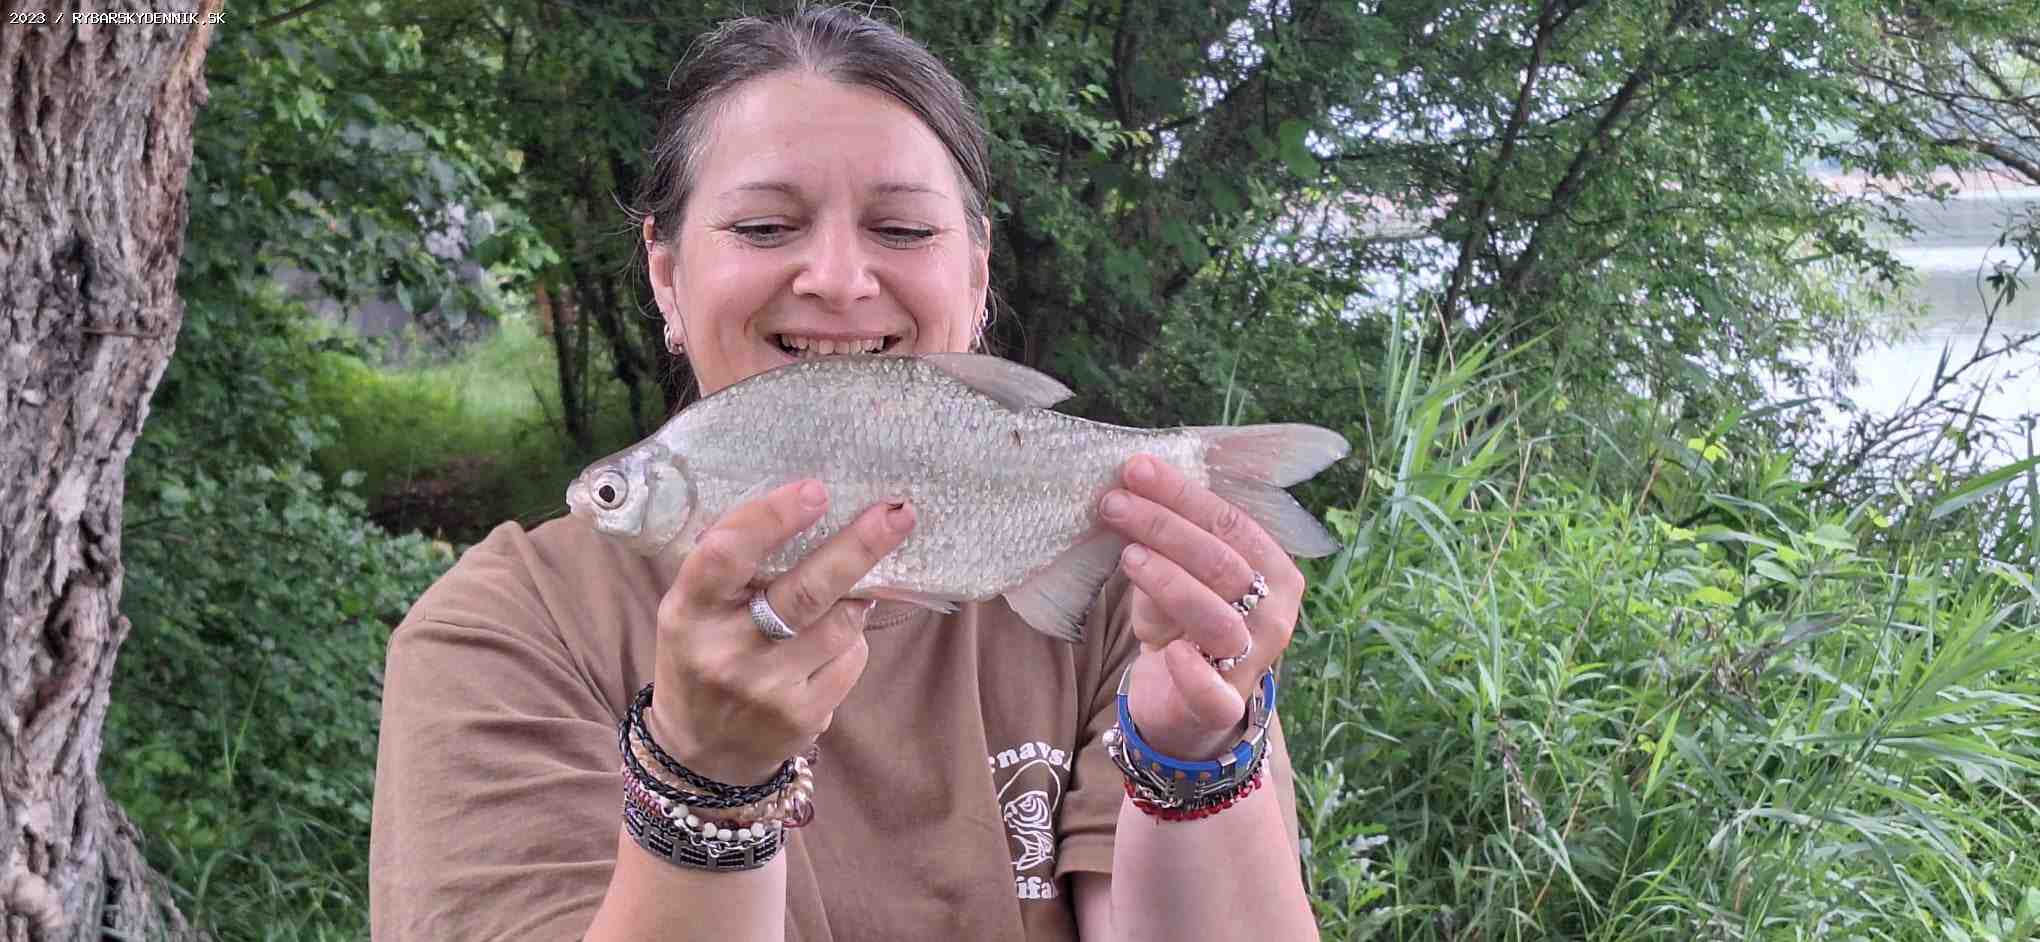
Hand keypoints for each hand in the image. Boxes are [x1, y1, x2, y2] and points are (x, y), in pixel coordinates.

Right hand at [646, 480, 915, 783]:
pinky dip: (852, 637)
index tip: (816, 490)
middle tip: (897, 514)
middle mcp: (726, 651)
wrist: (703, 753)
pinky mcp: (803, 716)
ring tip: (856, 580)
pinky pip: (851, 657)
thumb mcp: (694, 609)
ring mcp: (767, 688)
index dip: (773, 518)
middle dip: (858, 547)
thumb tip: (811, 506)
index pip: (727, 555)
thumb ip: (733, 566)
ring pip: (840, 623)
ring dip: (858, 594)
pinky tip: (833, 637)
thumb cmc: (704, 654)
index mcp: (688, 612)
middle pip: (805, 591)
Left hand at [1097, 455, 1302, 759]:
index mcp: (1273, 571)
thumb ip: (1165, 538)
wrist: (1180, 700)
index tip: (1135, 470)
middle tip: (1114, 503)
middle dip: (1164, 526)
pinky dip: (1192, 672)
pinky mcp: (1222, 707)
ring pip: (1216, 616)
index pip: (1232, 522)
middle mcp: (1274, 615)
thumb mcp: (1175, 572)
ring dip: (1169, 581)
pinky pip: (1213, 693)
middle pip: (1222, 561)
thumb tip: (1127, 488)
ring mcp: (1253, 662)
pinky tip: (1169, 653)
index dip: (1182, 494)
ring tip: (1128, 555)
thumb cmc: (1182, 623)